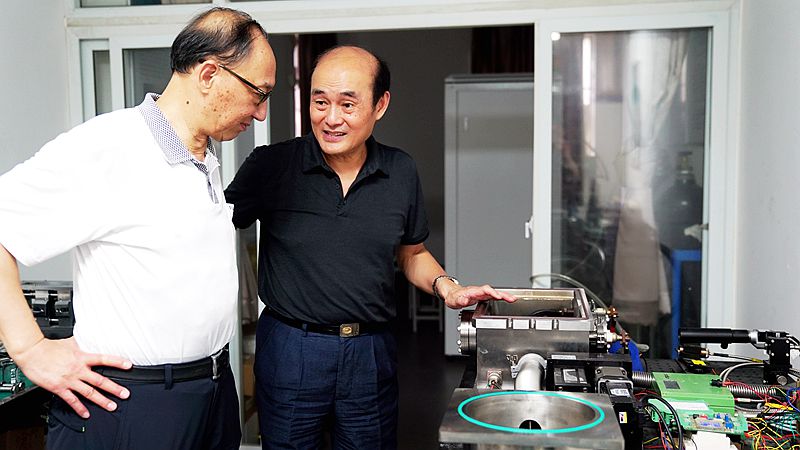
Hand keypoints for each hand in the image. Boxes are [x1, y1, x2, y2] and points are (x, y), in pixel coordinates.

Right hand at [13, 337, 131, 417]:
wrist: (32, 352)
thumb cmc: (49, 346)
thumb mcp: (71, 342)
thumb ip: (81, 344)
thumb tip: (88, 338)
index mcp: (82, 357)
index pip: (104, 359)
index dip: (117, 362)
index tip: (129, 365)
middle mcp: (78, 369)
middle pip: (100, 380)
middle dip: (114, 388)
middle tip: (125, 394)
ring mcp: (69, 380)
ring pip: (89, 392)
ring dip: (102, 400)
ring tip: (112, 406)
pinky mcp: (59, 388)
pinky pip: (72, 400)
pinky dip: (79, 408)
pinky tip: (86, 413)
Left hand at [442, 283, 516, 308]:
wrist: (453, 295)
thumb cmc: (454, 298)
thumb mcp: (455, 300)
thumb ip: (460, 300)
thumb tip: (464, 300)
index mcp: (473, 291)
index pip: (484, 290)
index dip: (492, 292)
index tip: (498, 296)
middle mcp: (479, 291)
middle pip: (493, 291)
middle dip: (502, 294)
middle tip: (511, 298)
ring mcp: (482, 293)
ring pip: (495, 293)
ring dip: (504, 295)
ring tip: (513, 299)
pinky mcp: (484, 296)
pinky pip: (494, 296)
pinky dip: (502, 297)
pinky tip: (509, 299)